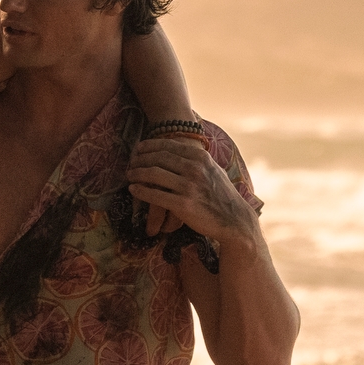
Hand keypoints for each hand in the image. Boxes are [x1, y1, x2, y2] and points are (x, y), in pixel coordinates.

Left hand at [129, 134, 256, 247]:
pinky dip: (141, 191)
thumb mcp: (213, 169)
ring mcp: (189, 187)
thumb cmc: (223, 195)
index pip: (168, 145)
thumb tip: (180, 147)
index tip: (138, 148)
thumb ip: (197, 158)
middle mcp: (194, 168)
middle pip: (158, 158)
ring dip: (137, 173)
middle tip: (130, 163)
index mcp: (200, 157)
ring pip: (153, 174)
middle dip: (140, 159)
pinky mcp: (183, 205)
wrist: (234, 219)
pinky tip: (133, 189)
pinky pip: (155, 195)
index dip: (149, 146)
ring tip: (129, 175)